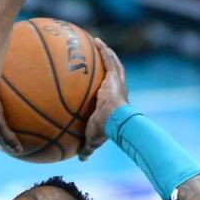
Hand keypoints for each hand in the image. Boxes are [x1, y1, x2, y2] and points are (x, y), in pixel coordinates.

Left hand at [79, 38, 128, 161]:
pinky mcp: (115, 76)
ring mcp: (117, 82)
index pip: (109, 92)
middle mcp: (118, 89)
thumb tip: (81, 158)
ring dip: (107, 53)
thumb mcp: (93, 139)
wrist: (116, 121)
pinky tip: (96, 40)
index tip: (99, 83)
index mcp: (113, 102)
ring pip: (113, 63)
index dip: (106, 86)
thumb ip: (87, 147)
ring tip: (98, 43)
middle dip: (108, 65)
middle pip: (113, 74)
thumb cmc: (106, 131)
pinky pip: (109, 59)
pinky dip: (104, 49)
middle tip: (98, 58)